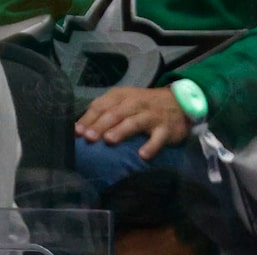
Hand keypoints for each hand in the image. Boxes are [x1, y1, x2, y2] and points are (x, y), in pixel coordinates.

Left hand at [76, 86, 192, 159]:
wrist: (179, 103)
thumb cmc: (142, 107)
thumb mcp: (122, 104)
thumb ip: (102, 113)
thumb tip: (78, 131)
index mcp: (122, 97)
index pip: (102, 105)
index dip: (89, 118)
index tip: (77, 132)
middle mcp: (136, 103)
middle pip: (117, 113)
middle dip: (102, 124)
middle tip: (89, 138)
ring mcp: (152, 115)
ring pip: (135, 121)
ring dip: (122, 130)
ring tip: (109, 140)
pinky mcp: (166, 128)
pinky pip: (159, 137)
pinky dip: (152, 145)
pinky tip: (143, 155)